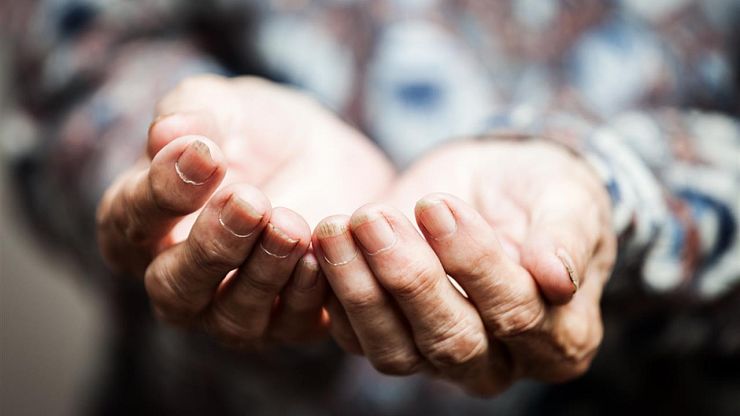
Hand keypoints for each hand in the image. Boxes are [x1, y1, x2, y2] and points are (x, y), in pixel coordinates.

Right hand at [96, 75, 393, 346]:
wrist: (323, 154)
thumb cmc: (254, 131)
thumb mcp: (223, 106)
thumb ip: (191, 115)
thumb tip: (165, 135)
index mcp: (141, 224)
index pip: (130, 222)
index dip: (164, 192)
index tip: (207, 155)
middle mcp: (179, 279)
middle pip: (176, 287)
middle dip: (213, 245)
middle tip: (249, 200)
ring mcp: (231, 308)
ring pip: (232, 317)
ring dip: (262, 272)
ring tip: (290, 225)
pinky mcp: (288, 320)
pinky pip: (290, 325)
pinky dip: (305, 296)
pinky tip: (319, 256)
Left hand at [313, 139, 615, 394]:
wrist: (497, 184)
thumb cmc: (542, 192)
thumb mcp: (568, 198)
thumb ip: (566, 236)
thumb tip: (558, 278)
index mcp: (559, 339)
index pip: (516, 316)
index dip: (474, 263)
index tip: (436, 206)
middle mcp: (500, 362)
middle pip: (452, 341)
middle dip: (408, 277)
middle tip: (373, 216)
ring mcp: (439, 358)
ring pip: (395, 350)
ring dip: (360, 288)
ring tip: (337, 227)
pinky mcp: (392, 337)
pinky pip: (357, 336)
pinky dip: (336, 295)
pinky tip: (323, 248)